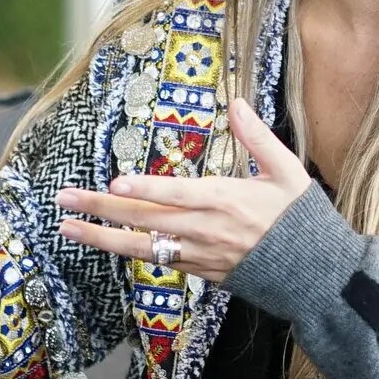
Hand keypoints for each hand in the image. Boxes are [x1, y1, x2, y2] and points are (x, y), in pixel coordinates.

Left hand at [56, 99, 308, 280]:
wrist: (314, 275)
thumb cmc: (301, 219)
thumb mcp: (287, 171)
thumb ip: (257, 138)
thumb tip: (236, 103)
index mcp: (226, 200)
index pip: (176, 194)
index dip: (145, 189)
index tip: (115, 182)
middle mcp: (206, 230)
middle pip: (145, 219)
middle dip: (101, 209)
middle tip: (64, 199)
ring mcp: (200, 254)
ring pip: (142, 247)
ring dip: (102, 237)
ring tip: (68, 227)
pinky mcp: (200, 272)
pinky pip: (159, 260)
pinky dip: (130, 251)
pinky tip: (105, 242)